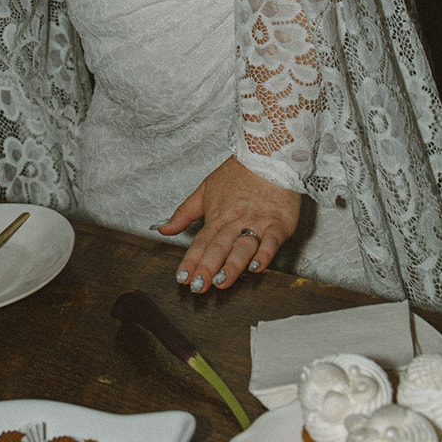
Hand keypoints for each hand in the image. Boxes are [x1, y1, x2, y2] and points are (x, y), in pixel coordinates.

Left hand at [154, 155, 300, 292]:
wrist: (267, 155)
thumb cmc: (238, 174)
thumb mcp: (205, 189)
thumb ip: (184, 213)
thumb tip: (163, 229)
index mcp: (217, 216)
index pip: (201, 242)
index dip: (191, 260)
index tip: (182, 278)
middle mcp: (235, 221)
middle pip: (219, 247)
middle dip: (207, 268)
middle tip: (198, 286)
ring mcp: (257, 223)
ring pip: (242, 246)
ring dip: (232, 265)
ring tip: (222, 282)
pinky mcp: (278, 223)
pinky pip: (271, 240)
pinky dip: (264, 253)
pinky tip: (256, 266)